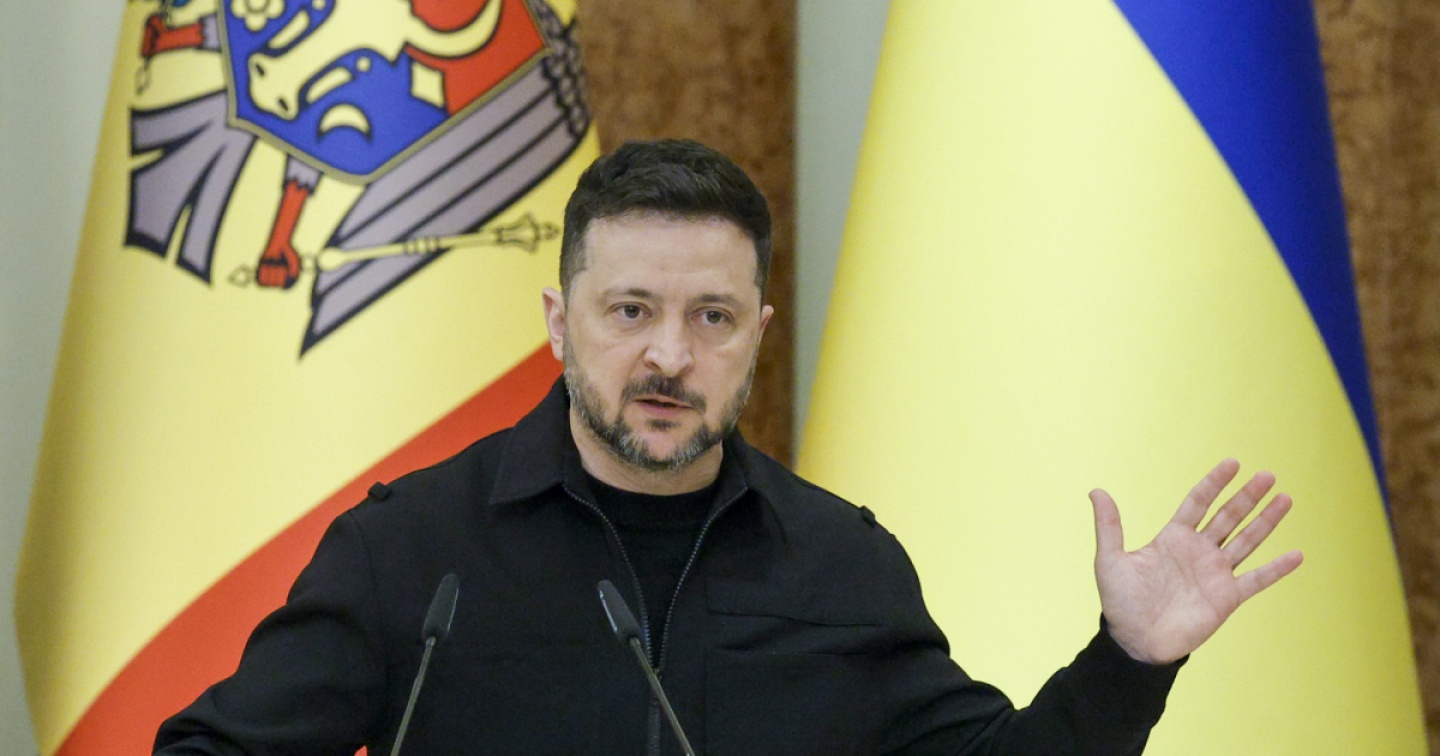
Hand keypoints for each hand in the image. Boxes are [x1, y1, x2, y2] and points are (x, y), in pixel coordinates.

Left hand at [1091, 459, 1302, 663]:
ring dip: (1267, 521)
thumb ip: (1109, 525)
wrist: (1135, 641)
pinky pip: (1256, 580)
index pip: (1198, 503)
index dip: (1214, 483)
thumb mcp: (1110, 559)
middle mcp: (1198, 551)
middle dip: (1248, 496)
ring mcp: (1215, 573)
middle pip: (1228, 516)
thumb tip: (1096, 490)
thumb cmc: (1120, 602)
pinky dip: (1276, 569)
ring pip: (1247, 540)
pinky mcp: (1227, 598)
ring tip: (1286, 498)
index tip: (1232, 463)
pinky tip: (1297, 555)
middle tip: (1267, 475)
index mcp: (1173, 538)